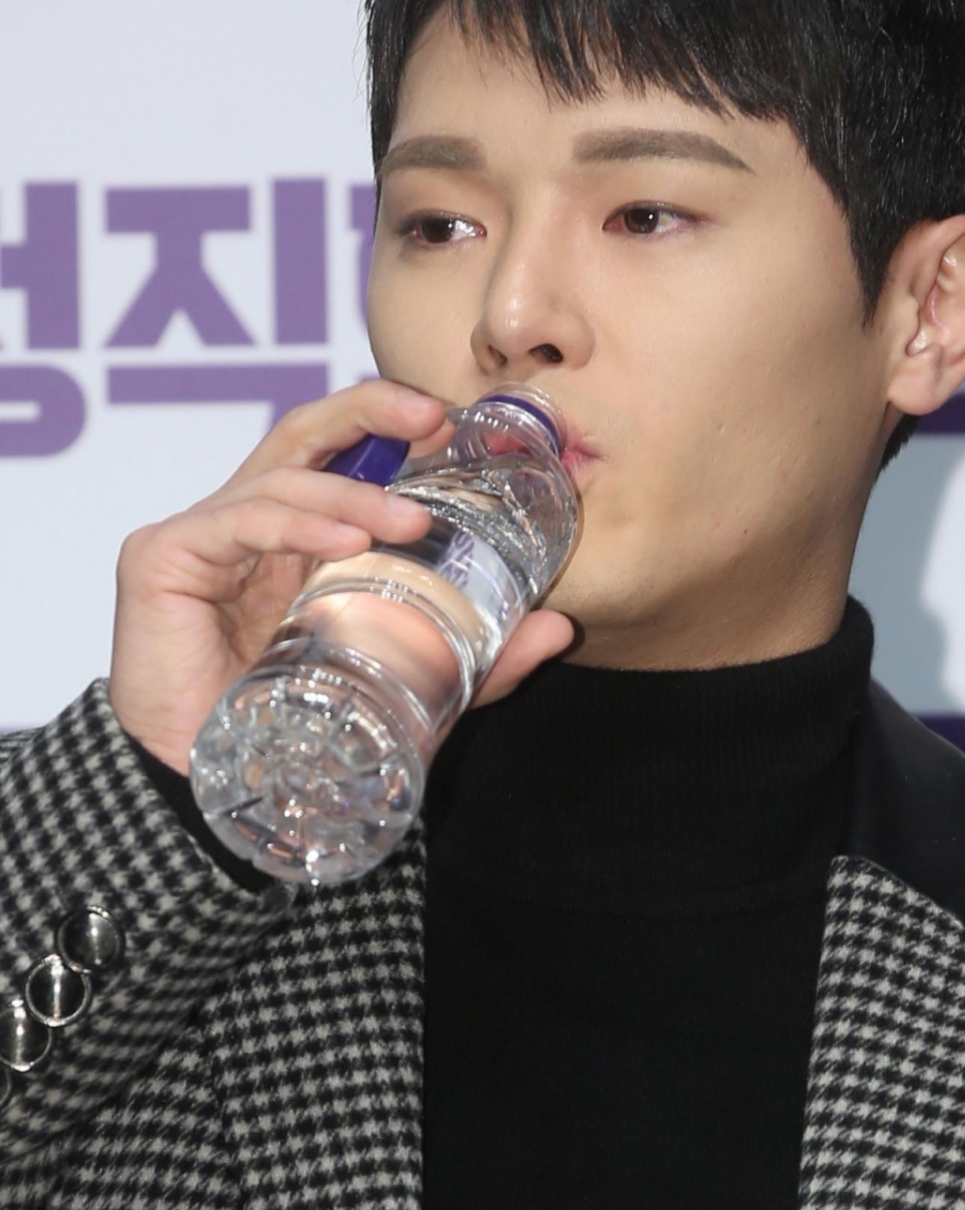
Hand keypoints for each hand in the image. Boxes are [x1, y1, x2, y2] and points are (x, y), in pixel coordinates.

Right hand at [109, 379, 577, 773]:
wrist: (208, 796)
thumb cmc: (292, 731)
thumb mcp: (405, 683)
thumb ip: (476, 656)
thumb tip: (560, 629)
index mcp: (301, 539)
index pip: (344, 452)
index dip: (392, 422)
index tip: (457, 424)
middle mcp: (251, 523)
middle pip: (308, 433)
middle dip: (373, 413)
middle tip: (435, 420)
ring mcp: (204, 536)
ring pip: (284, 479)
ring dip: (353, 494)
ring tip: (412, 521)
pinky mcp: (160, 558)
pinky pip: (236, 520)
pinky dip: (297, 524)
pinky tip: (346, 543)